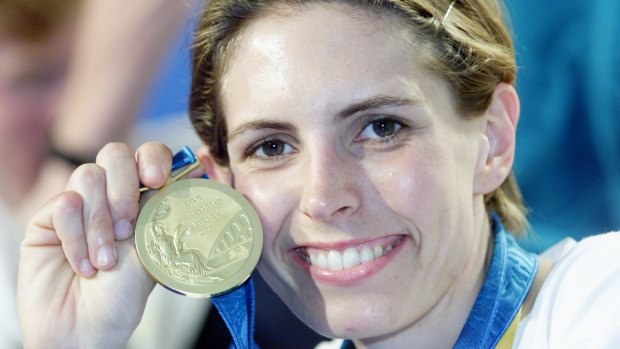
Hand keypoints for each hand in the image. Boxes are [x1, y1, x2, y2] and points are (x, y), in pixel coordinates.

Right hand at [17, 142, 192, 347]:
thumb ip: (163, 208)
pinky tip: (84, 266)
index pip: (147, 155)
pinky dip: (77, 237)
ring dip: (101, 221)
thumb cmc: (122, 296)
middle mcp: (109, 197)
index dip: (153, 159)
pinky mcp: (47, 219)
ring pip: (88, 176)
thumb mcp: (153, 249)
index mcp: (140, 199)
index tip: (157, 182)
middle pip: (115, 153)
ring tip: (106, 260)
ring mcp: (78, 206)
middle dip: (125, 187)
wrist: (85, 330)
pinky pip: (63, 203)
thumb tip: (193, 168)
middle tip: (129, 228)